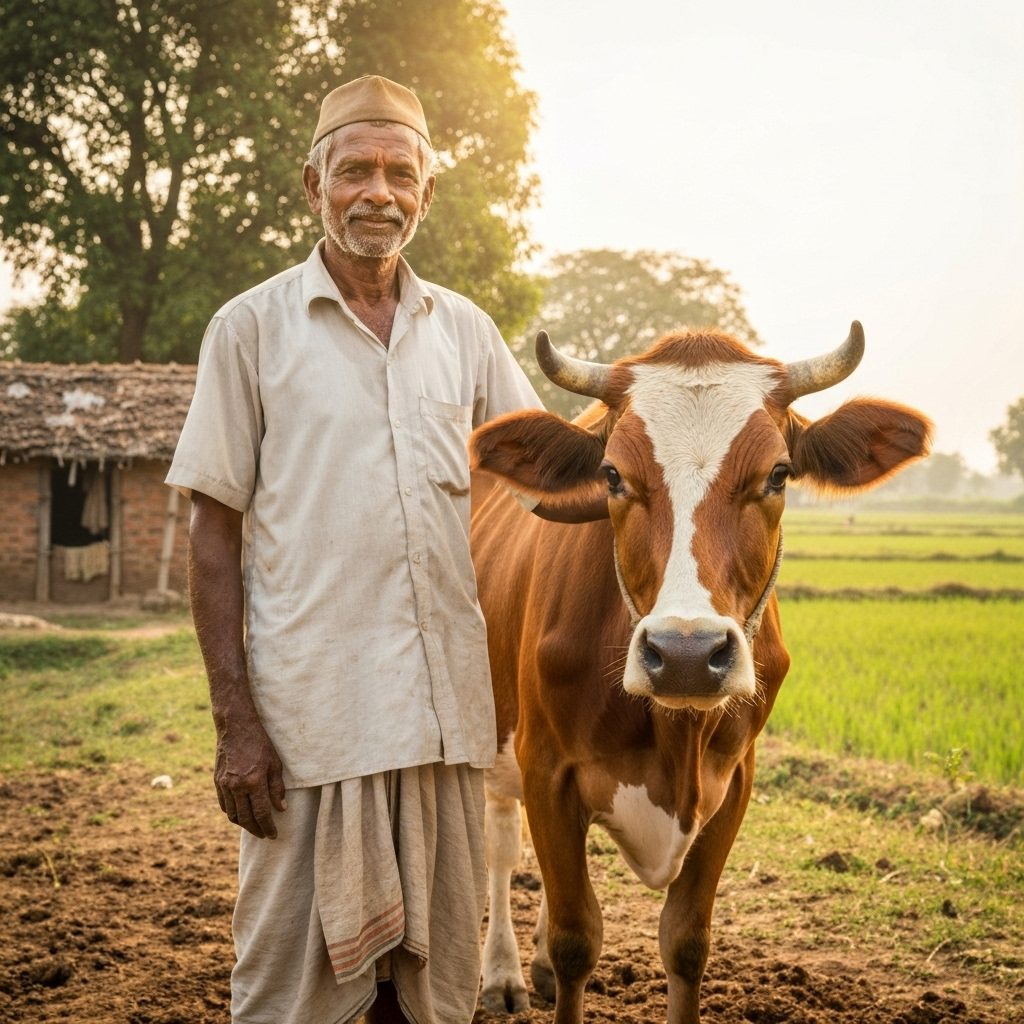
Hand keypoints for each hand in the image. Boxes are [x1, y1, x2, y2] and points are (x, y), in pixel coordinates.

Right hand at [214, 709, 287, 838]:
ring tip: (254, 827)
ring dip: (243, 824)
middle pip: (245, 818)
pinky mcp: (217, 781)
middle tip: (264, 835)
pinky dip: (232, 813)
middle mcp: (237, 786)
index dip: (268, 827)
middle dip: (256, 830)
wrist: (235, 727)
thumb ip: (277, 788)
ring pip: (232, 814)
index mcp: (254, 782)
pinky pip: (224, 804)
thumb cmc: (259, 743)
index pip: (261, 813)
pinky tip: (240, 814)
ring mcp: (224, 784)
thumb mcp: (275, 763)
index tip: (274, 835)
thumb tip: (281, 808)